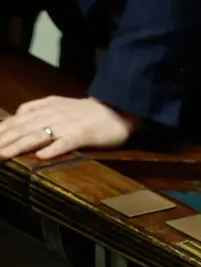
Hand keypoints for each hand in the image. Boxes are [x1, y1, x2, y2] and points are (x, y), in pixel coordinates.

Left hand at [0, 96, 140, 159]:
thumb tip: (17, 115)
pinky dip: (54, 149)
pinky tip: (42, 156)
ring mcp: (68, 125)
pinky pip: (67, 142)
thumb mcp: (59, 103)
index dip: (1, 130)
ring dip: (20, 146)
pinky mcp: (83, 135)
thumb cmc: (89, 110)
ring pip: (39, 136)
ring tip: (4, 155)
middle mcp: (53, 115)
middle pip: (23, 129)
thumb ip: (38, 108)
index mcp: (47, 107)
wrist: (118, 108)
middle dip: (4, 140)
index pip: (18, 120)